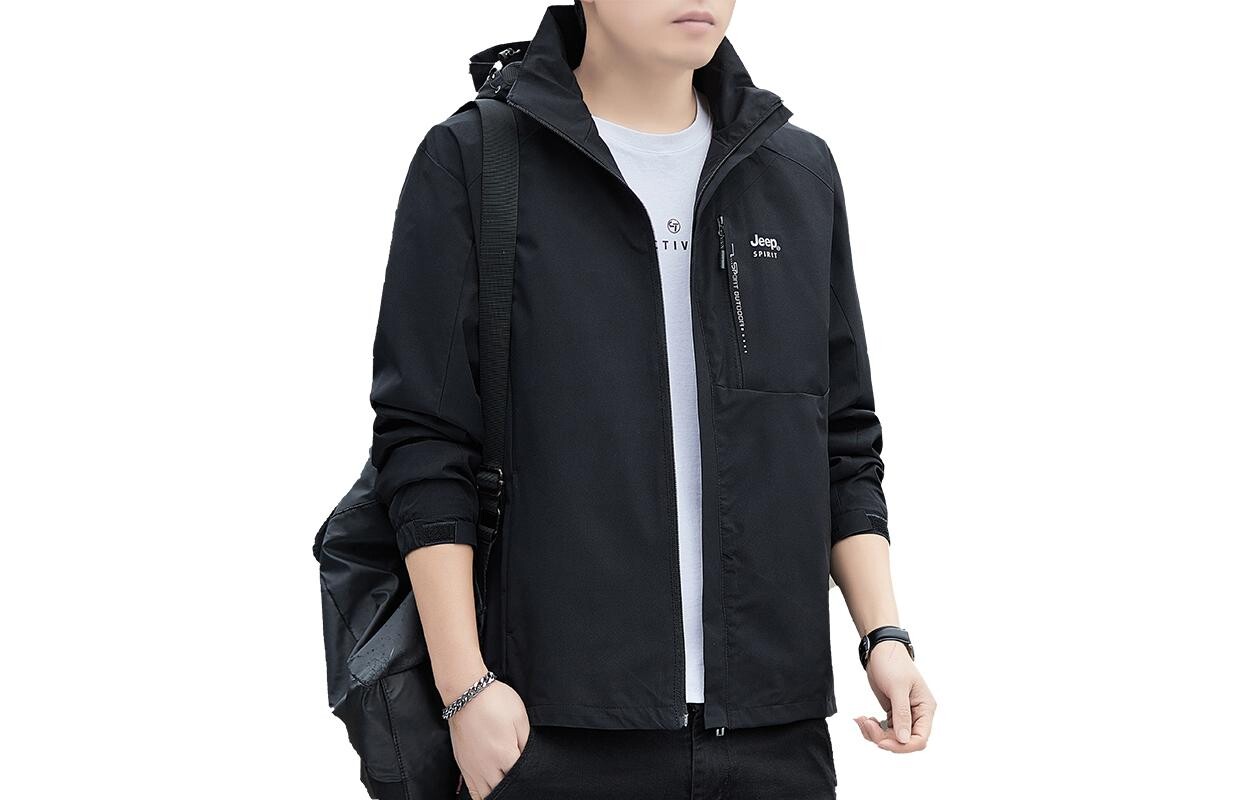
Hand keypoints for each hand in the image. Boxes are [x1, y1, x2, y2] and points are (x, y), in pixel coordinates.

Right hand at [449, 679, 530, 799]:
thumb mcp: (520, 717)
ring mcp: (472, 767)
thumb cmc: (495, 701)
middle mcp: (487, 766)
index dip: (529, 776)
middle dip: (515, 787)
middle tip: (523, 784)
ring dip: (499, 792)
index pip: (521, 777)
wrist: (466, 693)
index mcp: (504, 754)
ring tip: (508, 788)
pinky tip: (490, 790)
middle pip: (504, 790)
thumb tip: (530, 759)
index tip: (534, 774)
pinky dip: (482, 795)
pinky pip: (472, 791)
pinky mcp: (463, 765)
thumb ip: (526, 742)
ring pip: (487, 795)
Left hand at [854, 640, 935, 752]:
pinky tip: (864, 719)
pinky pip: (884, 729)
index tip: (882, 742)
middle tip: (866, 724)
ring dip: (874, 733)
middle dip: (883, 738)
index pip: (920, 739)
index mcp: (925, 708)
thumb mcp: (897, 687)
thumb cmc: (893, 663)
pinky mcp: (893, 712)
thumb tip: (904, 739)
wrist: (881, 650)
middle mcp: (917, 714)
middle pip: (903, 741)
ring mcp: (904, 714)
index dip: (902, 746)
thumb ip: (902, 714)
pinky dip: (872, 728)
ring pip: (891, 737)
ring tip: (861, 720)